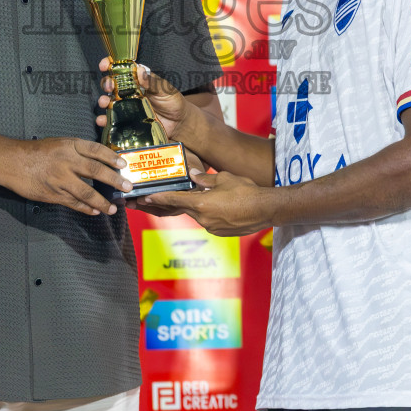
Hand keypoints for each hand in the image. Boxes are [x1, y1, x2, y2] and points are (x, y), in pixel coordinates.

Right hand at [8, 137, 130, 215]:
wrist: (13, 163)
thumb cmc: (36, 152)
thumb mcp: (59, 143)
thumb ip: (77, 151)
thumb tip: (98, 160)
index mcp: (70, 146)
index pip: (96, 150)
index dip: (111, 157)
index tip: (123, 164)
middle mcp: (67, 162)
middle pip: (96, 171)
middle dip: (114, 180)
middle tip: (127, 187)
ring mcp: (61, 179)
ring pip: (86, 192)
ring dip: (102, 202)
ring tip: (113, 209)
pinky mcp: (53, 194)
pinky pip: (73, 203)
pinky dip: (86, 208)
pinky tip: (95, 211)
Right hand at [96, 58, 191, 142]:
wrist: (178, 123)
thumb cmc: (172, 101)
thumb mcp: (165, 89)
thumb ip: (152, 81)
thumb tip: (140, 70)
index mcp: (137, 80)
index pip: (121, 69)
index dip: (110, 65)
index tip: (104, 65)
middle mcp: (128, 91)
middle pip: (111, 84)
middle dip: (106, 83)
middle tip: (110, 87)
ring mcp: (126, 106)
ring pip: (108, 101)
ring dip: (103, 100)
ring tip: (104, 103)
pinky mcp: (126, 121)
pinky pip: (112, 119)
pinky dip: (104, 119)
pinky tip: (103, 120)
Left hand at [136, 171, 274, 235]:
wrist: (265, 210)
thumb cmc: (246, 191)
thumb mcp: (224, 178)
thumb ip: (205, 179)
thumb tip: (193, 177)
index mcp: (201, 204)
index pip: (174, 200)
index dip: (159, 197)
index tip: (145, 197)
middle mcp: (203, 218)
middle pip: (184, 208)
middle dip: (175, 202)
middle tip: (163, 197)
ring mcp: (211, 227)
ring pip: (197, 215)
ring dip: (196, 206)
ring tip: (206, 198)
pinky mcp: (220, 232)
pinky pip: (208, 221)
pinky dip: (208, 213)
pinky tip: (218, 206)